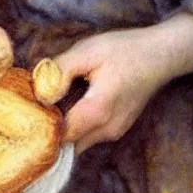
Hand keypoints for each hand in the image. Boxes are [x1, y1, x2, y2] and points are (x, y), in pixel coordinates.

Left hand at [49, 29, 168, 153]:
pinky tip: (74, 102)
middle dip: (53, 129)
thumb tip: (41, 91)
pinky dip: (79, 125)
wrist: (160, 55)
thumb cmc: (124, 50)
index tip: (32, 109)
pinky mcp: (119, 128)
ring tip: (56, 101)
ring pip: (80, 141)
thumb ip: (61, 71)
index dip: (43, 124)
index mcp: (97, 111)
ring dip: (66, 127)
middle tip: (39, 106)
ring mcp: (115, 132)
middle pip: (69, 142)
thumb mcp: (88, 51)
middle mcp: (107, 130)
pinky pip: (91, 135)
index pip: (60, 135)